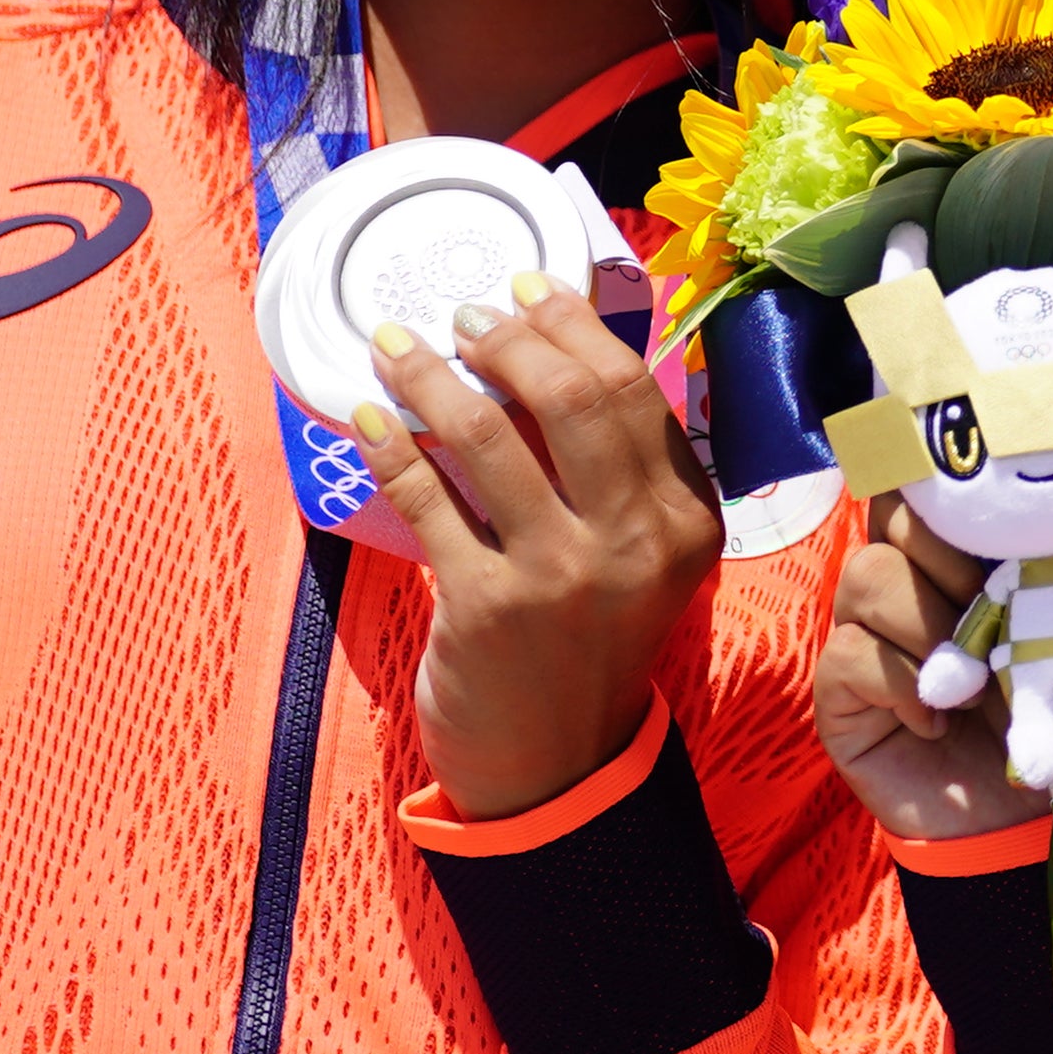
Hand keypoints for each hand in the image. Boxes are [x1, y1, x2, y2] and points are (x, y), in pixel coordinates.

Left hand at [342, 276, 725, 817]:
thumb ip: (619, 471)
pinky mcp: (488, 607)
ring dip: (431, 378)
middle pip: (575, 399)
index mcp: (685, 520)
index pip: (633, 390)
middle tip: (461, 317)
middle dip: (508, 339)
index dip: (571, 325)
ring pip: (491, 438)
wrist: (557, 764)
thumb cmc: (589, 642)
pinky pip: (428, 499)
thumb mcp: (639, 556)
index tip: (522, 289)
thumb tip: (551, 350)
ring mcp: (563, 576)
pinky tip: (367, 416)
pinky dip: (391, 447)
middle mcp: (636, 542)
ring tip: (395, 345)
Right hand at [818, 503, 1052, 844]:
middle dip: (953, 547)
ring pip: (867, 575)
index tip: (1015, 510)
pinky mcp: (846, 696)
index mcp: (977, 553)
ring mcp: (873, 635)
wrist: (1048, 828)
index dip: (963, 483)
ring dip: (932, 618)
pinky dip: (903, 683)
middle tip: (999, 596)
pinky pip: (852, 655)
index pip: (942, 480)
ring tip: (976, 676)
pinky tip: (942, 722)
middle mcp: (916, 581)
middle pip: (894, 510)